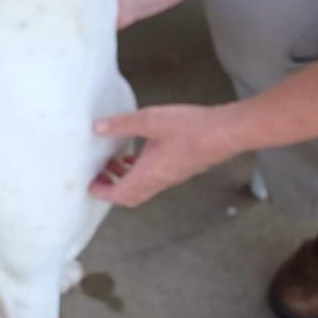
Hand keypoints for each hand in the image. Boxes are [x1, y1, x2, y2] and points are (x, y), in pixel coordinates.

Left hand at [89, 104, 243, 206]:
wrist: (228, 132)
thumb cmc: (192, 128)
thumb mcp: (150, 120)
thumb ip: (122, 124)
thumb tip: (98, 128)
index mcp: (149, 174)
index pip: (119, 195)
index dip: (102, 193)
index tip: (90, 186)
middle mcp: (159, 181)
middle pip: (130, 197)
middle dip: (111, 190)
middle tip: (98, 177)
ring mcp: (172, 176)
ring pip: (142, 187)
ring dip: (125, 180)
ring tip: (113, 163)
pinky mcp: (181, 169)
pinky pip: (154, 178)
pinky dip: (140, 171)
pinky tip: (138, 153)